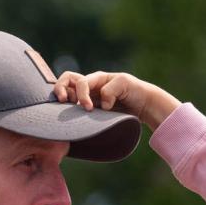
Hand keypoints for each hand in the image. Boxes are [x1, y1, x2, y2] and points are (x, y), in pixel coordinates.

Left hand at [53, 71, 181, 129]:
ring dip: (83, 96)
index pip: (66, 83)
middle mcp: (94, 81)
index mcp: (87, 88)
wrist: (146, 107)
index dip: (59, 91)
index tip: (61, 104)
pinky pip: (107, 90)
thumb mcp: (99, 117)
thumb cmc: (122, 115)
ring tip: (89, 109)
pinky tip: (111, 109)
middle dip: (62, 88)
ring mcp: (106, 79)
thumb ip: (86, 116)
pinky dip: (107, 102)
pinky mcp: (120, 80)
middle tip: (66, 101)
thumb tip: (65, 127)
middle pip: (68, 77)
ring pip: (84, 82)